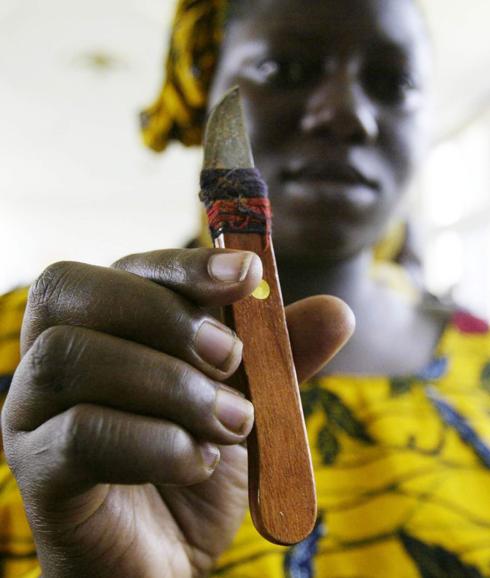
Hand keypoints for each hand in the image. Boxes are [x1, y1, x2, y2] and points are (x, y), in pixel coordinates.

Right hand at [2, 249, 353, 577]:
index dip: (185, 263)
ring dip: (169, 385)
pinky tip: (198, 462)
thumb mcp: (246, 397)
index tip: (249, 272)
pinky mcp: (38, 470)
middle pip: (71, 289)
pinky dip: (156, 442)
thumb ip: (280, 354)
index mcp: (105, 325)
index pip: (125, 265)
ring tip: (232, 424)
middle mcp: (55, 355)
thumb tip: (338, 311)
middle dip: (164, 316)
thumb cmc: (196, 459)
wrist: (163, 553)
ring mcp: (32, 411)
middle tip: (230, 358)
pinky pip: (80, 433)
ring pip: (73, 356)